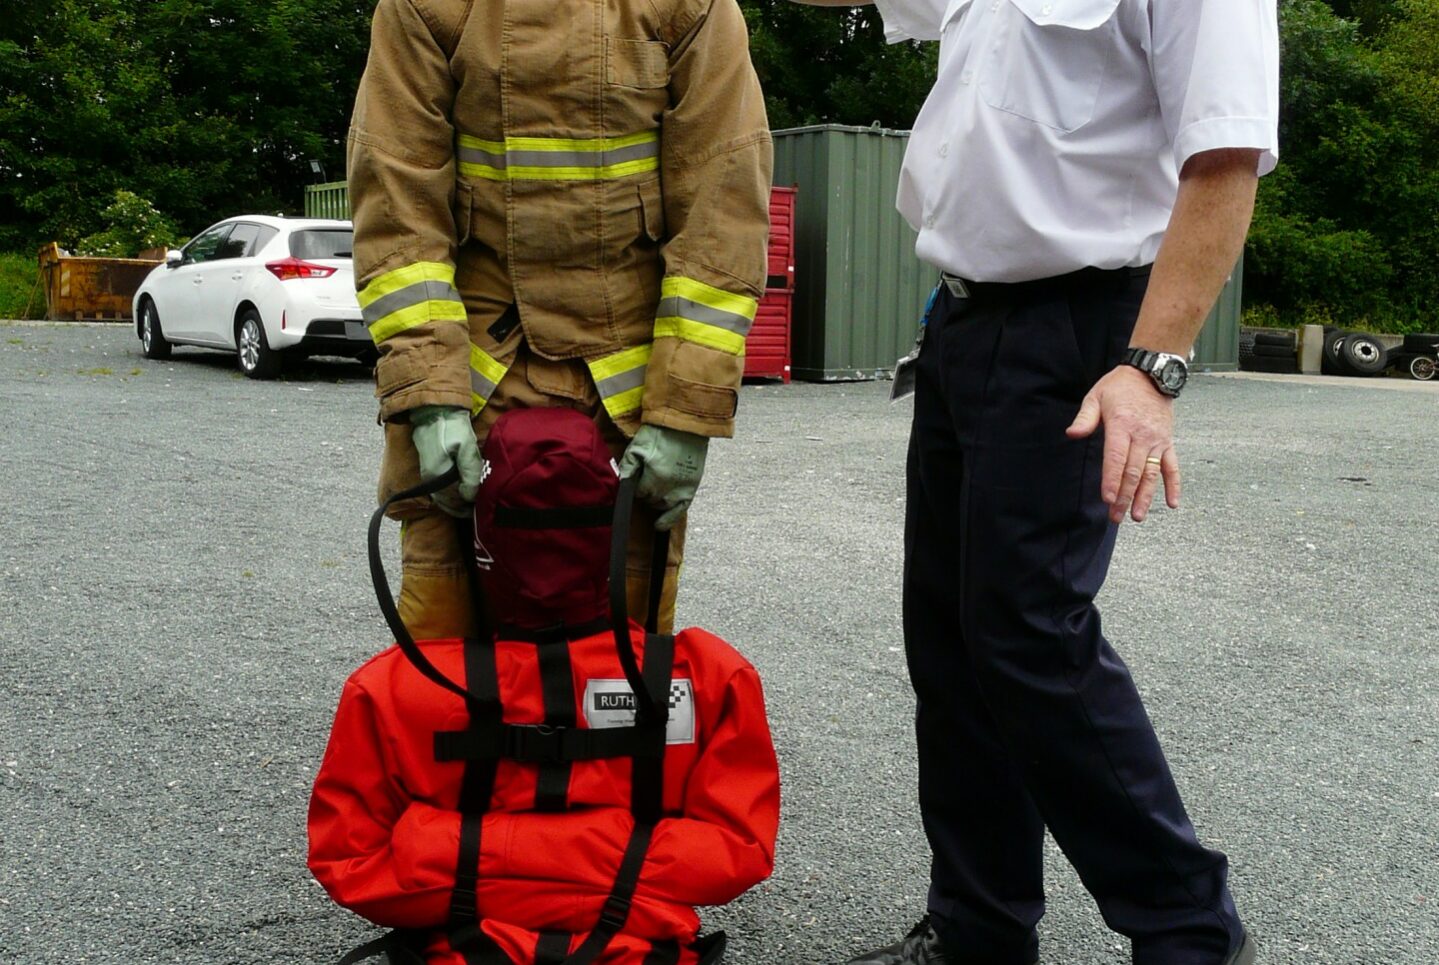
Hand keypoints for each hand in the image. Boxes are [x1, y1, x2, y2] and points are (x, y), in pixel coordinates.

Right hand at [409, 405, 483, 516]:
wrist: (434, 412)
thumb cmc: (452, 428)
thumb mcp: (467, 448)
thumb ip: (470, 472)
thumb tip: (471, 495)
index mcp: (439, 477)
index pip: (455, 501)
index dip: (467, 507)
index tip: (478, 509)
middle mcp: (430, 480)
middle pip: (447, 502)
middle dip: (460, 508)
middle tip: (475, 510)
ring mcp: (427, 474)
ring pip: (441, 497)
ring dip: (454, 502)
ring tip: (468, 504)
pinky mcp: (428, 468)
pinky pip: (437, 488)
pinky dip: (448, 494)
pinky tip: (458, 492)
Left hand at [618, 425, 709, 530]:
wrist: (685, 424)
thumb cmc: (659, 433)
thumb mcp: (637, 447)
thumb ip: (627, 467)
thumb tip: (620, 484)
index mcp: (654, 476)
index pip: (639, 493)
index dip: (637, 487)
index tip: (638, 480)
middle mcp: (669, 486)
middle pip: (651, 500)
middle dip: (646, 494)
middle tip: (646, 481)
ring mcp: (682, 488)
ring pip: (663, 506)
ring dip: (657, 502)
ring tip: (655, 490)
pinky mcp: (692, 486)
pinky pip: (680, 510)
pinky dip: (669, 519)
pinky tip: (659, 526)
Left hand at [1065, 366, 1180, 523]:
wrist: (1151, 374)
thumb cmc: (1119, 387)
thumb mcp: (1096, 396)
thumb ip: (1085, 418)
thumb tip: (1072, 434)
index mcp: (1121, 424)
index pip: (1116, 458)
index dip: (1112, 480)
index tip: (1108, 499)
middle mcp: (1142, 435)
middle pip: (1133, 471)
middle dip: (1125, 496)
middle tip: (1116, 516)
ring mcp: (1157, 440)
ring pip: (1152, 473)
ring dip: (1145, 496)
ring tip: (1137, 516)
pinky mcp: (1168, 442)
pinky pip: (1172, 466)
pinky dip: (1174, 485)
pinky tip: (1172, 503)